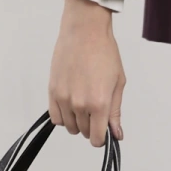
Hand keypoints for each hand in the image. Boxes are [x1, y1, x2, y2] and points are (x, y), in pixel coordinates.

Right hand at [48, 0, 125, 145]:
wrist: (85, 32)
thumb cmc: (104, 52)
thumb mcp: (118, 83)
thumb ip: (115, 112)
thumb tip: (116, 134)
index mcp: (99, 103)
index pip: (97, 138)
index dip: (102, 138)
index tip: (103, 133)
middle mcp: (80, 104)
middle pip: (84, 132)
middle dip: (92, 126)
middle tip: (96, 110)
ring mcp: (64, 99)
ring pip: (69, 127)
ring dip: (77, 122)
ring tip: (84, 105)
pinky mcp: (52, 91)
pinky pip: (55, 117)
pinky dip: (63, 116)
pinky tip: (71, 105)